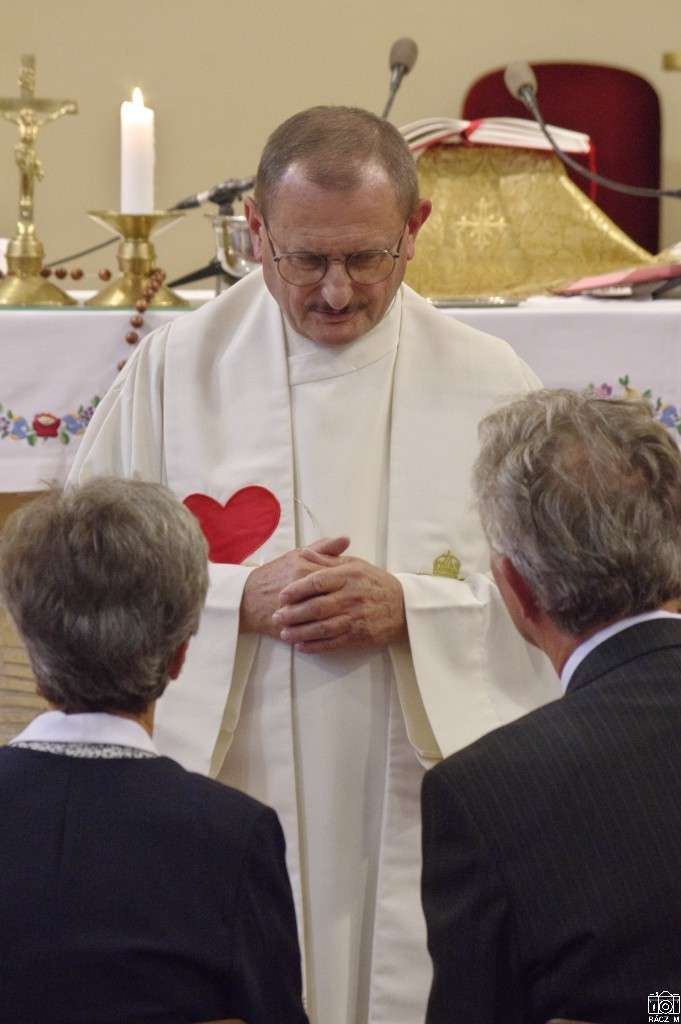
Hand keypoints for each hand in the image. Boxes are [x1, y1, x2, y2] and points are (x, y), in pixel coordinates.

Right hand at [239, 537, 349, 636]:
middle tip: (361, 606)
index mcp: (303, 570)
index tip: (359, 587)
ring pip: (326, 620)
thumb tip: (346, 540)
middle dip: (350, 605)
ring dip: (341, 621)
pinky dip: (326, 637)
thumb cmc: (274, 575)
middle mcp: (300, 590)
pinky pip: (313, 635)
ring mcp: (295, 611)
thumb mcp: (297, 556)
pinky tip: (338, 635)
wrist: (246, 598)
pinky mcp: (290, 628)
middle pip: (334, 599)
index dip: (351, 583)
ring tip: (352, 621)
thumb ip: (322, 548)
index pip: (336, 576)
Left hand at [273, 551, 406, 653]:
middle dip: (293, 613)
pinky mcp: (360, 636)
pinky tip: (301, 645)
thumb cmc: (374, 582)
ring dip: (300, 632)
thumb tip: (303, 553)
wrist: (404, 606)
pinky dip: (315, 645)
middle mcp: (352, 596)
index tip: (282, 595)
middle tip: (277, 616)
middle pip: (316, 606)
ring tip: (284, 633)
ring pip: (322, 627)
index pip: (318, 581)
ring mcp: (356, 617)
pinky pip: (333, 642)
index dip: (297, 589)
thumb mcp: (355, 564)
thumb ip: (327, 559)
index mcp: (349, 575)